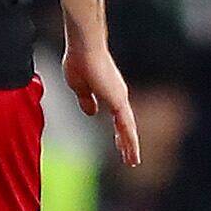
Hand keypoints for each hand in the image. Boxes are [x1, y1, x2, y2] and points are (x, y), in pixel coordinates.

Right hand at [64, 28, 141, 166]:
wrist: (84, 49)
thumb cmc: (78, 62)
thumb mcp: (78, 87)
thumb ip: (86, 101)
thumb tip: (91, 113)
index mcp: (108, 93)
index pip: (116, 118)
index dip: (118, 133)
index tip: (119, 145)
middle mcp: (118, 96)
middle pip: (125, 125)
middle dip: (126, 143)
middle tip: (131, 158)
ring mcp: (119, 98)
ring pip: (128, 128)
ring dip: (130, 145)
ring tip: (132, 161)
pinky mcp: (118, 101)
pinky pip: (126, 125)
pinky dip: (129, 139)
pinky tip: (130, 149)